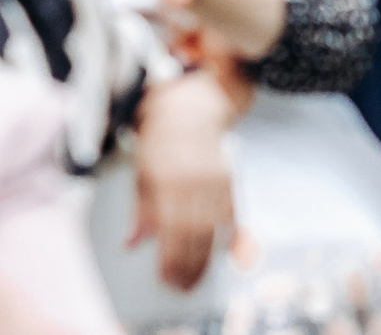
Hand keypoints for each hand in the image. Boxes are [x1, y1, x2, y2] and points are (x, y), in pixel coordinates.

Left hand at [132, 70, 247, 289]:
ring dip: (208, 255)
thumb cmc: (158, 146)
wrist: (190, 110)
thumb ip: (139, 211)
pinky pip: (231, 213)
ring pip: (216, 226)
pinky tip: (226, 253)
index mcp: (169, 180)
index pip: (172, 228)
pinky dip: (230, 235)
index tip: (166, 278)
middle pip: (197, 232)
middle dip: (190, 263)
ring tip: (198, 277)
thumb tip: (132, 244)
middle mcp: (196, 180)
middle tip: (182, 286)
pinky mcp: (230, 178)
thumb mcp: (140, 176)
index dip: (171, 257)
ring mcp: (217, 178)